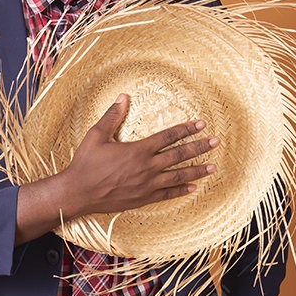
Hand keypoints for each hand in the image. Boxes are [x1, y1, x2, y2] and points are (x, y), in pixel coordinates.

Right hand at [14, 94, 217, 243]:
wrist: (79, 193)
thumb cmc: (86, 163)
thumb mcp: (97, 135)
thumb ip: (113, 116)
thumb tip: (123, 97)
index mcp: (138, 150)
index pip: (168, 136)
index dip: (186, 129)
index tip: (201, 124)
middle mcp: (147, 167)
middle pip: (179, 155)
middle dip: (199, 148)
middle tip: (216, 142)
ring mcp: (147, 185)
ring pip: (178, 176)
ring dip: (197, 170)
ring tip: (213, 167)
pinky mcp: (143, 198)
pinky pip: (167, 194)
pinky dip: (181, 190)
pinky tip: (193, 187)